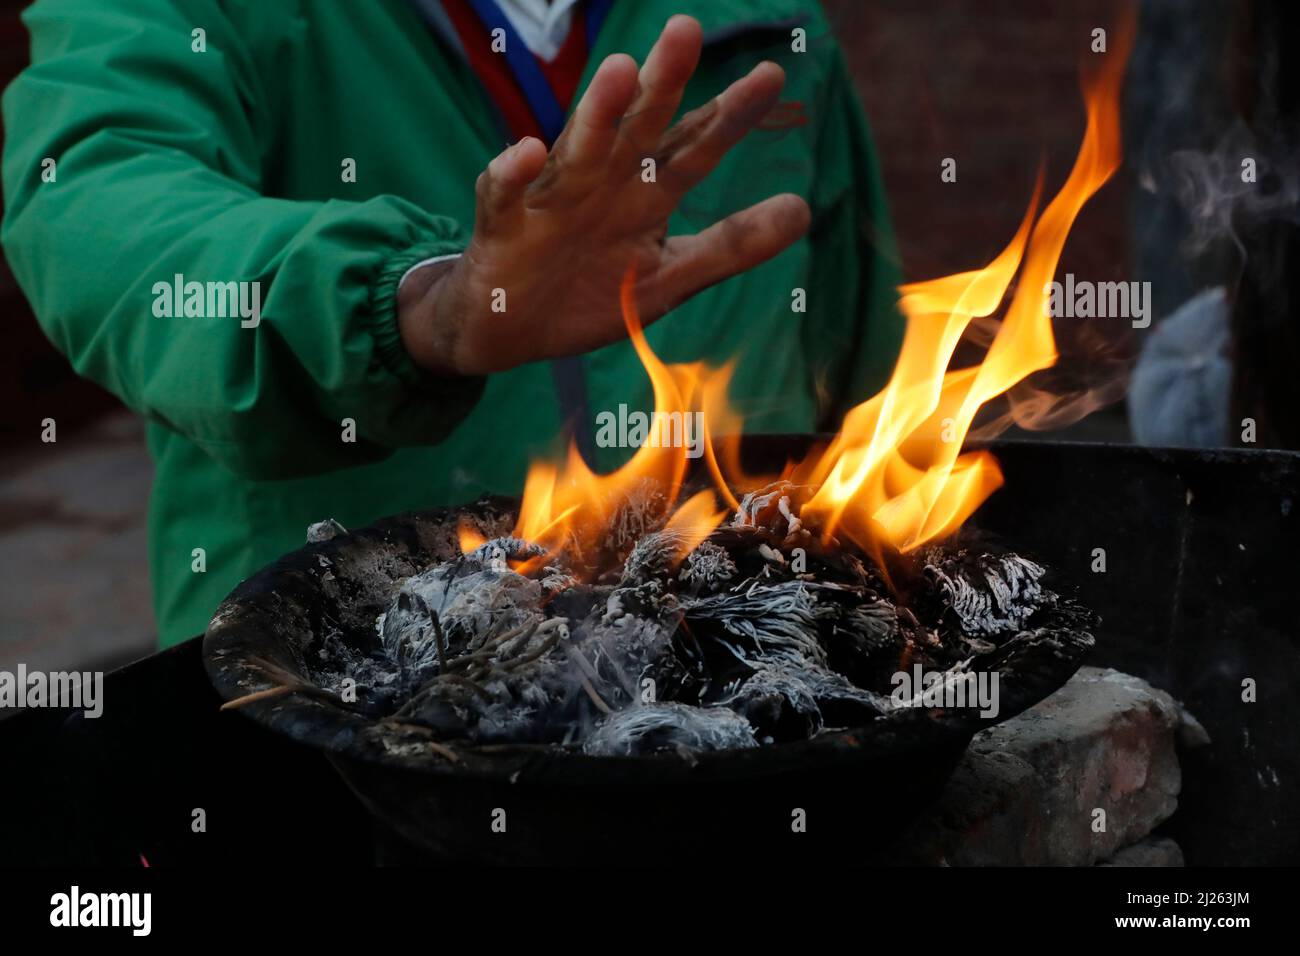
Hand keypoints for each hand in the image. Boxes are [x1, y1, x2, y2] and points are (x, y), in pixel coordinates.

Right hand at [398, 14, 810, 376]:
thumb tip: (804, 211)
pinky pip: (504, 194)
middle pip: (638, 127)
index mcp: (646, 194)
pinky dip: (512, 173)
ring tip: (618, 72)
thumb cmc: (589, 296)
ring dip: (595, 113)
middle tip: (687, 29)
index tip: (771, 76)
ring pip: (577, 148)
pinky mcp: (504, 225)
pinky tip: (526, 151)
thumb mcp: (671, 276)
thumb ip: (731, 245)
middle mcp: (604, 183)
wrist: (510, 332)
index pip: (693, 144)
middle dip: (662, 83)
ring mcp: (554, 199)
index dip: (729, 113)